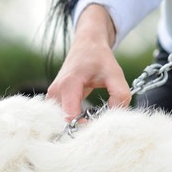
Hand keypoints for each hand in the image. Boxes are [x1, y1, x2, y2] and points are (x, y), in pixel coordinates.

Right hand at [47, 4, 130, 118]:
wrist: (86, 45)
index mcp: (68, 85)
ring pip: (61, 119)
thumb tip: (115, 115)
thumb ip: (120, 95)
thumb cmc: (99, 58)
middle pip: (64, 120)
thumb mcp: (115, 74)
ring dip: (77, 122)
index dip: (86, 126)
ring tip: (93, 116)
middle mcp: (55, 92)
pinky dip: (73, 117)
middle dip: (82, 125)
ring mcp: (51, 95)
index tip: (101, 125)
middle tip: (100, 122)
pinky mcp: (53, 98)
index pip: (71, 117)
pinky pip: (60, 114)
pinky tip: (85, 114)